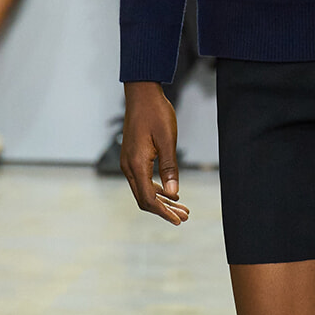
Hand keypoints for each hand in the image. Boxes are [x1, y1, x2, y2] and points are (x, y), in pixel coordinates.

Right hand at [121, 80, 188, 224]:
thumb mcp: (168, 141)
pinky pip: (142, 180)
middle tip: (185, 217)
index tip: (179, 220)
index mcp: (136, 164)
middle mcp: (128, 166)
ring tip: (182, 208)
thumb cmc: (156, 114)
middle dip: (164, 210)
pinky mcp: (132, 157)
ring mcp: (128, 162)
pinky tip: (171, 193)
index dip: (164, 212)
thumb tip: (174, 194)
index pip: (148, 198)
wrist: (142, 94)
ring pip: (143, 191)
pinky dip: (156, 190)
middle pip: (144, 199)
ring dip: (162, 201)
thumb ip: (170, 168)